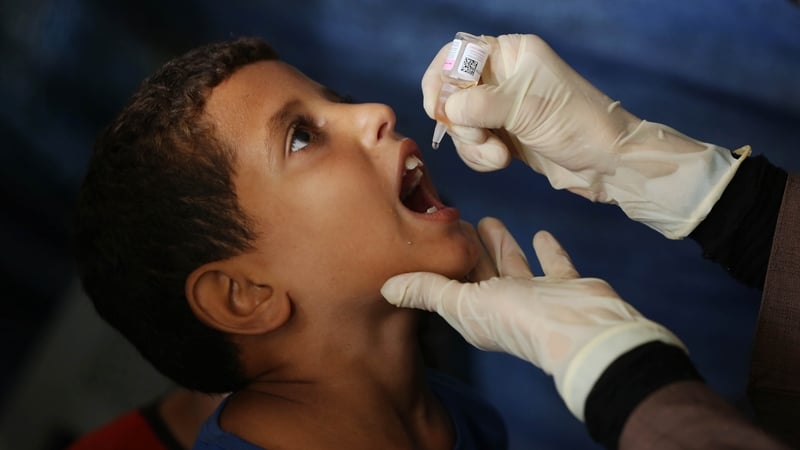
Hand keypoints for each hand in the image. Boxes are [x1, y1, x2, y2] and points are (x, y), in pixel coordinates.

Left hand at [382, 217, 683, 419]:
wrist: (581, 330)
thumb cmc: (517, 317)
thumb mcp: (463, 302)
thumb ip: (428, 290)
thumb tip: (386, 287)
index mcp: (476, 314)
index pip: (452, 283)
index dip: (441, 262)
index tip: (428, 234)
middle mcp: (504, 306)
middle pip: (481, 272)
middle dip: (467, 249)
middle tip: (455, 219)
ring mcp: (537, 297)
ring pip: (513, 265)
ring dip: (500, 246)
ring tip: (486, 220)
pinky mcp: (566, 286)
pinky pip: (553, 264)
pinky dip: (547, 251)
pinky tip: (541, 233)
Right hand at [422, 34, 748, 238]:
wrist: (607, 163)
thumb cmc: (575, 123)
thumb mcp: (525, 108)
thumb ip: (479, 104)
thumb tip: (446, 109)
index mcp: (511, 53)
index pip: (457, 54)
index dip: (441, 80)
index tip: (437, 109)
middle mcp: (502, 76)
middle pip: (452, 94)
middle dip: (461, 122)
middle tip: (481, 138)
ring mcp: (500, 107)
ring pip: (460, 124)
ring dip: (472, 145)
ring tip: (498, 157)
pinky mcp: (502, 134)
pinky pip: (472, 143)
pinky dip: (479, 156)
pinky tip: (500, 162)